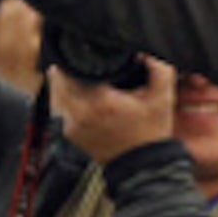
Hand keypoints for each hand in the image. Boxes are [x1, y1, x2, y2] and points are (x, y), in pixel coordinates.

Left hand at [51, 56, 174, 164]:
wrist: (142, 165)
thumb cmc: (150, 134)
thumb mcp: (162, 97)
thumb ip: (159, 68)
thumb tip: (145, 50)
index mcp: (100, 102)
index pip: (70, 71)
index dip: (73, 57)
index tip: (82, 50)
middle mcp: (80, 115)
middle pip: (58, 81)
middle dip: (66, 69)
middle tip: (80, 61)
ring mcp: (72, 126)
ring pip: (55, 95)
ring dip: (63, 84)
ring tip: (77, 75)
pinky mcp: (70, 134)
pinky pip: (59, 109)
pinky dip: (65, 99)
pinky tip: (78, 94)